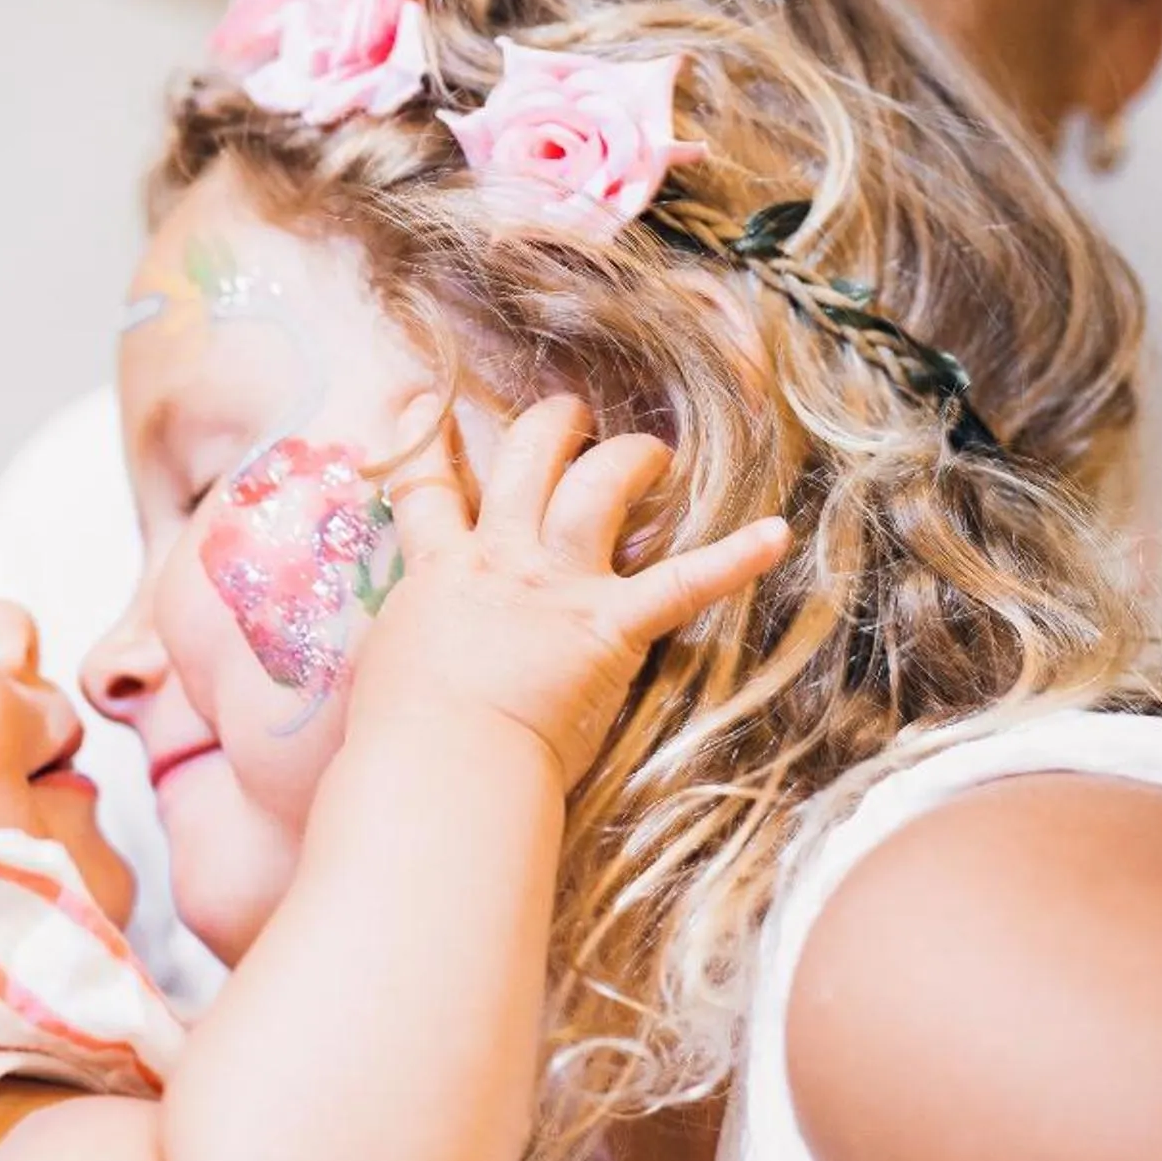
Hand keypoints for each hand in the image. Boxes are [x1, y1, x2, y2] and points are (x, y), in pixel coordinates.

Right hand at [365, 398, 788, 789]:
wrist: (444, 763)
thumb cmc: (401, 736)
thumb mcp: (386, 671)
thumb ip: (408, 641)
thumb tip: (409, 655)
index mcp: (440, 574)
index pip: (429, 488)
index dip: (429, 436)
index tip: (428, 397)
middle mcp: (502, 560)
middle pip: (528, 461)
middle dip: (553, 426)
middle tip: (571, 415)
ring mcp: (559, 586)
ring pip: (598, 487)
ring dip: (630, 458)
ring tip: (654, 453)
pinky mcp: (610, 627)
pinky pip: (681, 583)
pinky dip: (733, 559)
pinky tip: (775, 535)